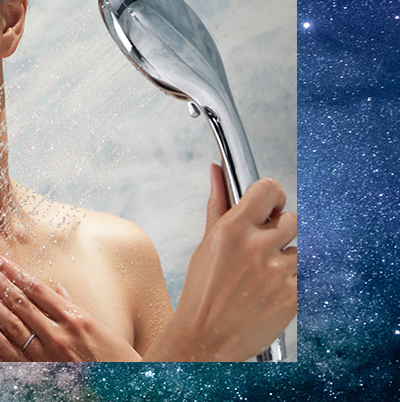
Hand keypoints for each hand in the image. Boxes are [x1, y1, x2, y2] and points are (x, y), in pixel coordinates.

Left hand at [0, 253, 139, 361]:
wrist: (126, 390)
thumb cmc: (117, 359)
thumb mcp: (100, 327)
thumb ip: (73, 307)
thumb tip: (55, 288)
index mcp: (74, 317)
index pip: (35, 289)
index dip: (13, 272)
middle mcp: (59, 334)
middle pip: (19, 302)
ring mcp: (49, 355)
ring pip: (12, 325)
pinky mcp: (43, 375)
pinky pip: (15, 356)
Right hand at [150, 164, 296, 360]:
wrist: (205, 339)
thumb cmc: (202, 292)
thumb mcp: (206, 244)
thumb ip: (218, 204)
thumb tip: (217, 170)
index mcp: (233, 229)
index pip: (269, 189)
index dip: (272, 196)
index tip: (268, 206)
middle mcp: (257, 247)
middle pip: (292, 219)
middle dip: (280, 232)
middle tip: (264, 249)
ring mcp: (278, 272)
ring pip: (301, 250)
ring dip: (287, 260)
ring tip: (264, 277)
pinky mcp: (294, 295)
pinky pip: (306, 276)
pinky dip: (292, 283)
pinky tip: (271, 292)